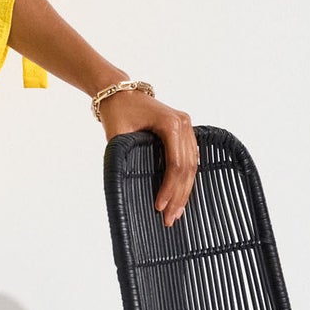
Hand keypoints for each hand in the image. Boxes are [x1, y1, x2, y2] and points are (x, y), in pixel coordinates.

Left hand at [97, 91, 197, 226]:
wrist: (119, 91)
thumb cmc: (117, 110)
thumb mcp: (118, 136)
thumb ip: (126, 158)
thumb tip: (131, 188)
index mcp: (171, 124)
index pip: (175, 163)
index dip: (169, 187)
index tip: (159, 206)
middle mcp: (183, 124)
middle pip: (187, 167)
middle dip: (179, 195)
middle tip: (170, 219)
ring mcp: (186, 127)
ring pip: (192, 165)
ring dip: (185, 190)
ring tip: (177, 213)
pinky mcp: (183, 131)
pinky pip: (189, 158)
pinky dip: (185, 178)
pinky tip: (182, 196)